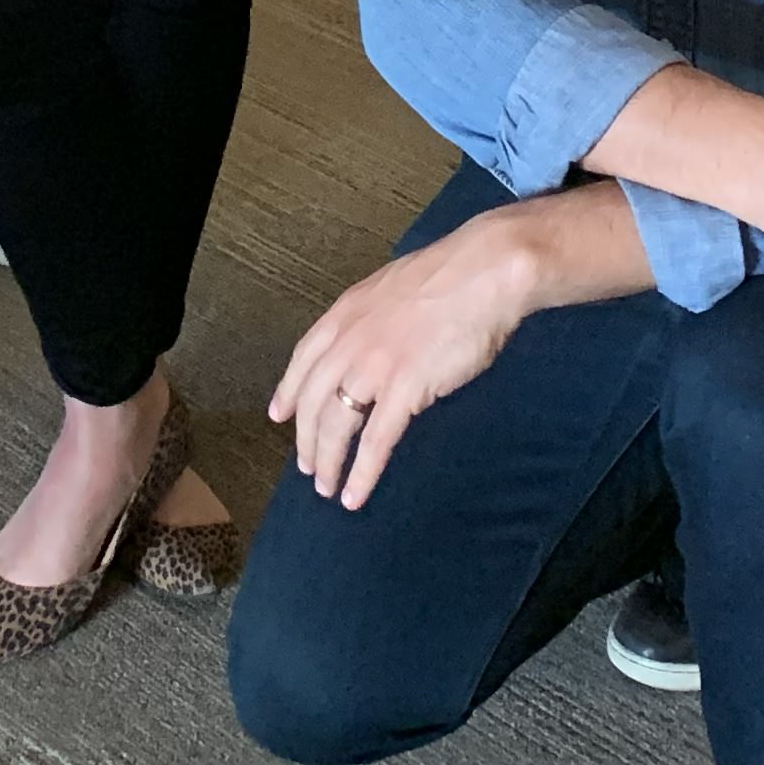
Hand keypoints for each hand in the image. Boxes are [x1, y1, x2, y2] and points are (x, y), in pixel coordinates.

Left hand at [266, 218, 538, 510]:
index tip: (279, 415)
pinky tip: (355, 493)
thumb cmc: (452, 276)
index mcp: (346, 312)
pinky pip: (375, 442)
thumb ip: (373, 318)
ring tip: (328, 488)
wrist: (485, 271)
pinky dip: (362, 473)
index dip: (288, 391)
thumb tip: (373, 342)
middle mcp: (350, 340)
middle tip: (308, 467)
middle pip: (313, 400)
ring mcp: (375, 365)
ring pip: (336, 425)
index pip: (303, 358)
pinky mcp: (404, 389)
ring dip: (328, 462)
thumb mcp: (393, 290)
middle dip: (306, 439)